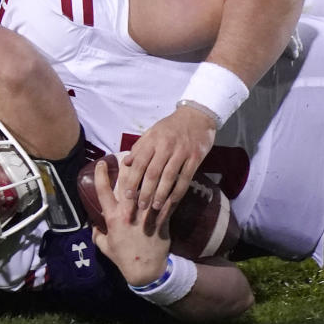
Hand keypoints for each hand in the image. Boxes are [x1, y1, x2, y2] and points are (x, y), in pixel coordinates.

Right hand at [90, 161, 170, 286]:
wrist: (146, 270)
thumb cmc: (124, 258)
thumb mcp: (104, 247)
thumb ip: (97, 234)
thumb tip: (93, 224)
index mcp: (113, 218)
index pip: (103, 191)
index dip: (101, 174)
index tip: (102, 162)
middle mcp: (129, 213)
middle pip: (128, 182)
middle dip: (128, 166)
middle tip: (130, 156)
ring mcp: (146, 215)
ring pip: (148, 187)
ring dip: (149, 173)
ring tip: (150, 161)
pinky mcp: (161, 219)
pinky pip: (165, 200)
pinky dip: (168, 188)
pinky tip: (171, 176)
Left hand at [115, 106, 215, 226]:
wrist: (197, 116)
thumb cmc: (171, 126)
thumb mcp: (152, 132)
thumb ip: (139, 147)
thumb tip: (127, 163)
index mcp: (153, 140)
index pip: (140, 163)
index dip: (132, 180)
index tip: (127, 195)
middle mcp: (166, 146)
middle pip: (153, 172)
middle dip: (145, 192)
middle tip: (140, 207)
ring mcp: (182, 152)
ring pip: (169, 177)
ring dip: (161, 194)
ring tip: (154, 207)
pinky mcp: (195, 157)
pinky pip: (186, 177)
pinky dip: (178, 190)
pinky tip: (172, 201)